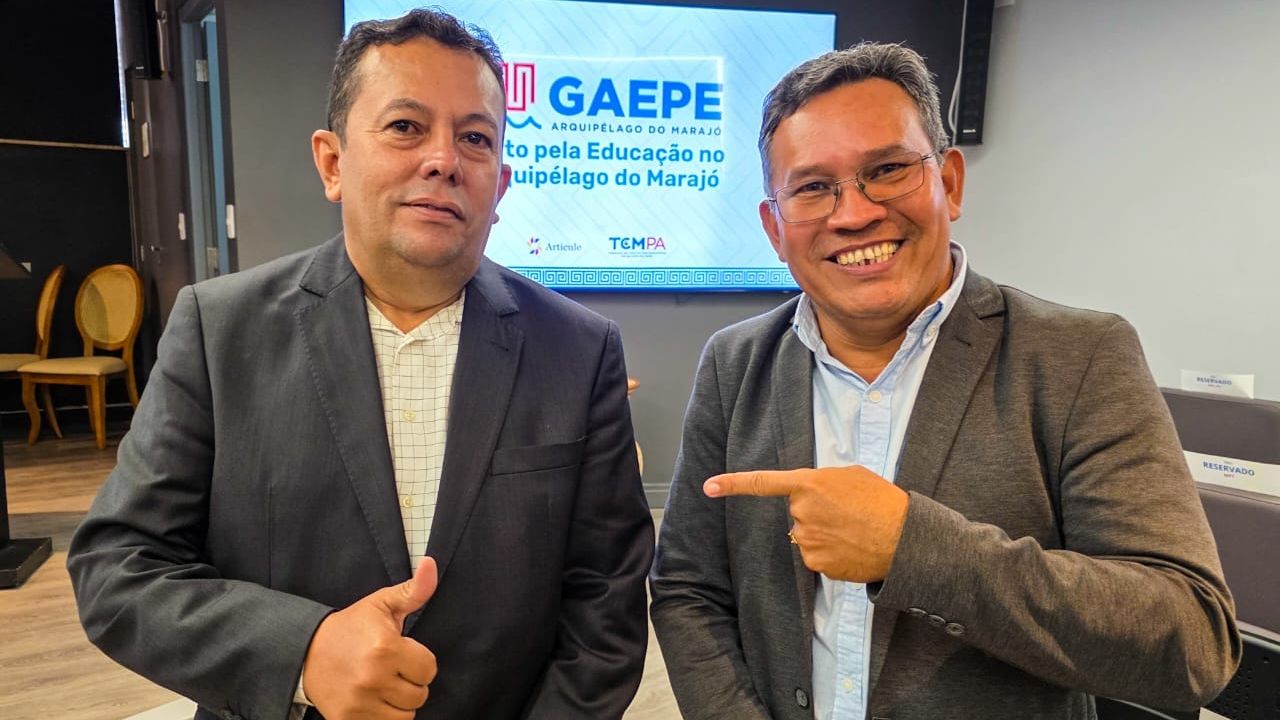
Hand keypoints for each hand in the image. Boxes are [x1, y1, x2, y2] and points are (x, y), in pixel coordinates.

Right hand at [303, 557, 438, 718]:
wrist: (306, 651)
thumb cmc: (351, 627)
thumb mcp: (381, 604)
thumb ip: (413, 590)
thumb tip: (431, 563)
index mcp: (386, 648)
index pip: (429, 669)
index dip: (419, 660)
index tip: (403, 653)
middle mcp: (373, 678)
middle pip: (420, 695)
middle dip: (410, 682)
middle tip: (391, 668)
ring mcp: (359, 703)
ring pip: (406, 715)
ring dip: (398, 702)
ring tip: (383, 684)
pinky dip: (383, 716)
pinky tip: (373, 699)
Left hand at [705, 467, 908, 582]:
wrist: (905, 539)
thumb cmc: (882, 501)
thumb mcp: (851, 475)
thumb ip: (823, 480)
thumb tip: (812, 491)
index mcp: (809, 484)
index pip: (763, 483)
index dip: (733, 484)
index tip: (708, 486)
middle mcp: (802, 513)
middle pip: (796, 513)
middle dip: (814, 512)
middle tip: (845, 512)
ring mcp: (807, 541)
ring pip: (805, 535)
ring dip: (822, 533)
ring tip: (852, 529)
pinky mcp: (816, 564)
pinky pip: (814, 555)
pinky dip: (830, 552)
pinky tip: (850, 547)